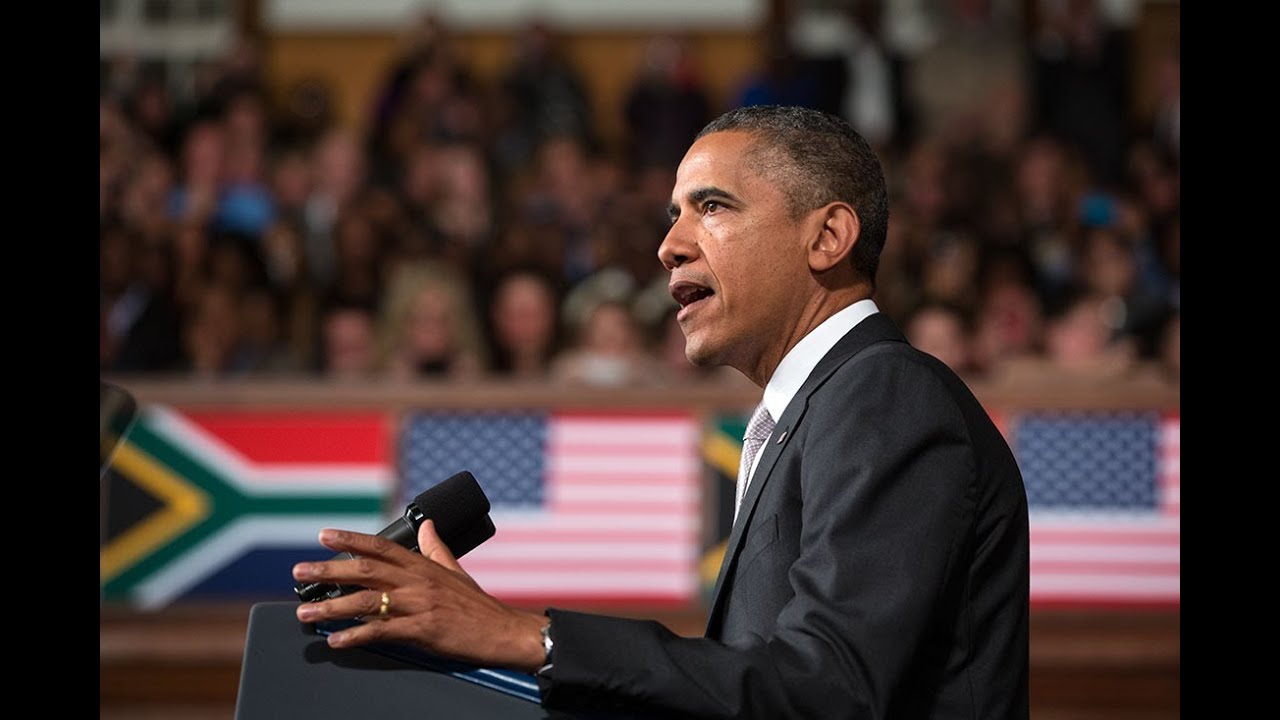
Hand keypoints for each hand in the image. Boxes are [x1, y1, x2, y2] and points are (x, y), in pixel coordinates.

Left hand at [292, 520, 547, 672]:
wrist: (503, 631)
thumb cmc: (477, 605)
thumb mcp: (456, 570)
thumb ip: (437, 548)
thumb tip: (428, 525)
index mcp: (423, 565)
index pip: (381, 546)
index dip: (351, 540)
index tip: (324, 536)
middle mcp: (418, 581)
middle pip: (365, 570)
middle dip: (328, 570)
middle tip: (299, 571)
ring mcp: (419, 605)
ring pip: (367, 601)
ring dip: (332, 607)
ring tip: (305, 612)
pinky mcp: (423, 630)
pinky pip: (382, 631)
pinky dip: (356, 635)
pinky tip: (336, 639)